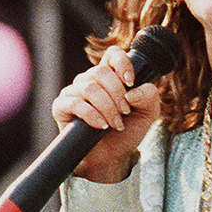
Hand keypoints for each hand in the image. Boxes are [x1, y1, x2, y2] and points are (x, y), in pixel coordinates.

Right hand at [51, 45, 160, 182]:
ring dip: (107, 107)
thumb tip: (133, 92)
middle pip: (101, 72)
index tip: (130, 82)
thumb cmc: (127, 131)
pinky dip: (92, 115)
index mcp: (110, 76)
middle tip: (125, 112)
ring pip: (90, 88)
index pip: (113, 54)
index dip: (122, 63)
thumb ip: (149, 96)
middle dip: (117, 94)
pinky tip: (101, 126)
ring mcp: (74, 92)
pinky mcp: (62, 107)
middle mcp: (90, 80)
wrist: (111, 157)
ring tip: (115, 123)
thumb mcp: (148, 113)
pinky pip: (74, 103)